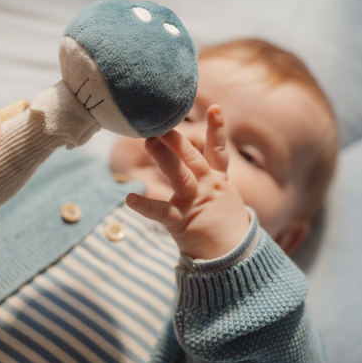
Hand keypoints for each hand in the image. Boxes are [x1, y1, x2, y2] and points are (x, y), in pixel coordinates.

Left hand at [126, 105, 250, 259]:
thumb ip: (207, 172)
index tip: (214, 107)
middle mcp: (207, 186)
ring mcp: (195, 202)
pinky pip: (161, 212)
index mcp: (216, 178)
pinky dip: (145, 205)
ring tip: (150, 141)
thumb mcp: (221, 193)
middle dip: (177, 139)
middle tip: (161, 123)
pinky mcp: (181, 221)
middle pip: (193, 158)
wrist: (232, 255)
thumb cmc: (221, 221)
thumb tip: (187, 153)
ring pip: (180, 176)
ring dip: (165, 158)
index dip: (217, 128)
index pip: (217, 149)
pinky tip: (129, 198)